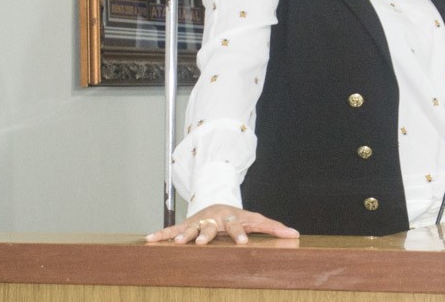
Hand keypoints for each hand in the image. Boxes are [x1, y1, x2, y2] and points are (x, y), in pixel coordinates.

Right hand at [145, 204, 299, 244]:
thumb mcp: (257, 219)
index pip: (238, 225)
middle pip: (211, 226)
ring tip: (175, 242)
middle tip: (202, 242)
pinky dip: (161, 233)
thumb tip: (296, 234)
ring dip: (183, 234)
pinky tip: (148, 239)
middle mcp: (214, 217)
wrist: (218, 202)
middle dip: (206, 234)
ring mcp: (199, 220)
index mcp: (233, 217)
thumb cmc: (240, 216)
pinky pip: (172, 229)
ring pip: (190, 227)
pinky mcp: (186, 225)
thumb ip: (274, 228)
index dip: (240, 233)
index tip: (242, 243)